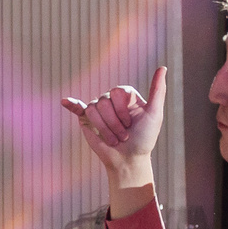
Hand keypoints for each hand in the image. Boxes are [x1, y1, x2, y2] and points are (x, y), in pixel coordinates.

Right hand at [60, 68, 167, 187]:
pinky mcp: (87, 120)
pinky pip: (78, 108)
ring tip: (114, 139)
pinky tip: (65, 101)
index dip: (122, 110)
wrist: (129, 160)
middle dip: (114, 123)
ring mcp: (99, 109)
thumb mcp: (154, 114)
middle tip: (123, 136)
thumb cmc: (144, 139)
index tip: (130, 124)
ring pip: (93, 110)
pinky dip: (71, 104)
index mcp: (126, 95)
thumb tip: (162, 67)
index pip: (117, 92)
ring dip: (104, 129)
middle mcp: (112, 100)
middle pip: (104, 102)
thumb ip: (158, 91)